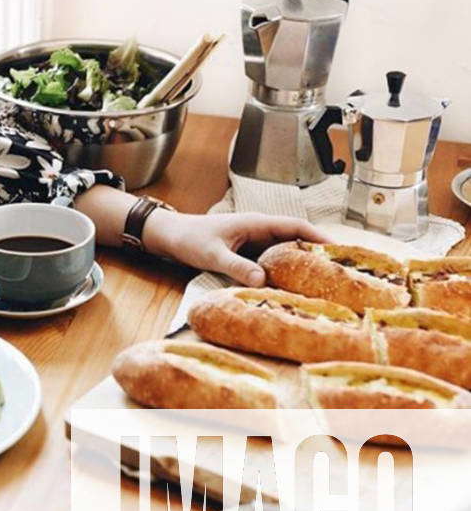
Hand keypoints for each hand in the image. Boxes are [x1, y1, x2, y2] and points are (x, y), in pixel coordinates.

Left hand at [143, 211, 329, 284]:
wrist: (170, 236)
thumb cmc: (190, 239)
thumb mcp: (212, 254)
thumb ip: (236, 266)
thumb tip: (262, 281)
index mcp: (257, 223)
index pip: (296, 227)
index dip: (318, 237)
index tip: (339, 251)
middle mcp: (259, 230)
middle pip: (296, 240)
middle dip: (317, 253)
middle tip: (338, 272)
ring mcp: (254, 242)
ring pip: (285, 252)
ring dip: (301, 264)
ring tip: (322, 283)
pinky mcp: (247, 254)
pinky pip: (272, 262)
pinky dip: (283, 272)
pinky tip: (291, 288)